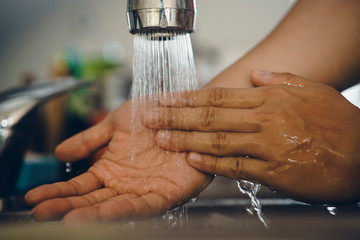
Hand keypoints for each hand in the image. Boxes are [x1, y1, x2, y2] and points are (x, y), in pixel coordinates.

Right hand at [25, 100, 211, 223]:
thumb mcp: (117, 124)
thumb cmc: (155, 116)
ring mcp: (144, 189)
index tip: (34, 197)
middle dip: (66, 206)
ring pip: (114, 206)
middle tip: (42, 212)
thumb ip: (90, 139)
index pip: (80, 185)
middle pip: (92, 200)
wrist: (186, 111)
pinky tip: (107, 211)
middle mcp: (125, 183)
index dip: (58, 191)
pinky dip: (126, 210)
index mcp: (111, 168)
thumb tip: (60, 153)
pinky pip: (145, 205)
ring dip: (91, 214)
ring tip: (67, 218)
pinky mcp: (167, 194)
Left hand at [144, 70, 359, 203]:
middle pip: (211, 116)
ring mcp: (268, 146)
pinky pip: (236, 167)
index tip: (166, 99)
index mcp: (271, 98)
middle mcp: (265, 119)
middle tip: (151, 117)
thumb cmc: (338, 123)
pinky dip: (212, 164)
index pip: (219, 96)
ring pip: (218, 140)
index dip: (188, 98)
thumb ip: (280, 81)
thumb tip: (255, 76)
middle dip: (177, 116)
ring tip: (162, 138)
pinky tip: (193, 160)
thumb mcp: (311, 90)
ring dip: (186, 139)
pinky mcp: (273, 172)